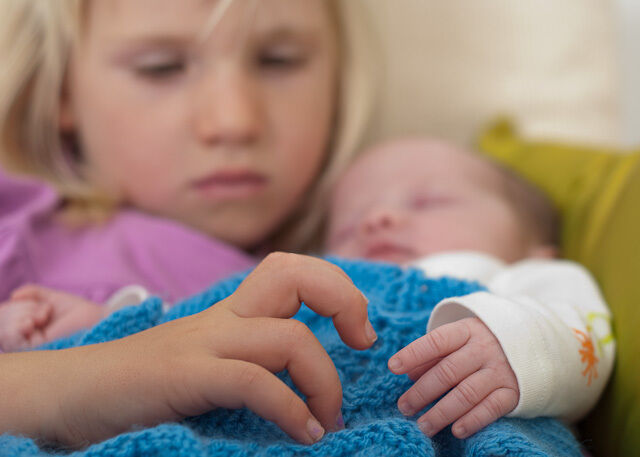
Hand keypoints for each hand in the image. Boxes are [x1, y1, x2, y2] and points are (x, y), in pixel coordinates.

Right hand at [0, 285, 104, 350]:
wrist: (96, 321)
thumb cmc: (78, 312)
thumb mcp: (53, 299)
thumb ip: (33, 293)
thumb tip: (13, 295)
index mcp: (29, 327)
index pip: (4, 317)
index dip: (10, 308)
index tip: (33, 303)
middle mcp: (26, 339)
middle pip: (3, 323)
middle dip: (19, 310)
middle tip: (44, 310)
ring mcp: (28, 349)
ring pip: (5, 333)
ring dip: (18, 317)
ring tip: (39, 317)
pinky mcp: (33, 354)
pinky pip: (12, 342)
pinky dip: (17, 327)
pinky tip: (30, 323)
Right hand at [3, 253, 374, 447]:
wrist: (71, 396)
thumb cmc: (142, 387)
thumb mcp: (207, 363)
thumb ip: (249, 361)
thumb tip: (304, 388)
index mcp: (230, 313)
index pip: (291, 270)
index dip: (337, 288)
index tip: (357, 333)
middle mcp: (221, 319)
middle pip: (291, 271)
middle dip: (343, 298)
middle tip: (360, 342)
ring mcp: (202, 344)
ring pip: (287, 337)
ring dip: (325, 381)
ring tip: (328, 418)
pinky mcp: (184, 375)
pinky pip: (254, 382)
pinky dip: (291, 410)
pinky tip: (303, 433)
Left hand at [388, 317, 518, 438]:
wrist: (530, 344)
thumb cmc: (479, 344)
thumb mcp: (458, 340)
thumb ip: (433, 354)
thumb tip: (408, 373)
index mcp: (466, 331)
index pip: (436, 341)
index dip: (413, 354)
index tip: (393, 367)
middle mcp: (484, 349)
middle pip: (448, 371)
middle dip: (422, 392)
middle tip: (404, 407)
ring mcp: (500, 370)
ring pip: (466, 393)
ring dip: (442, 412)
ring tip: (423, 425)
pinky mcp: (513, 391)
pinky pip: (491, 408)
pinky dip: (473, 420)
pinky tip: (455, 430)